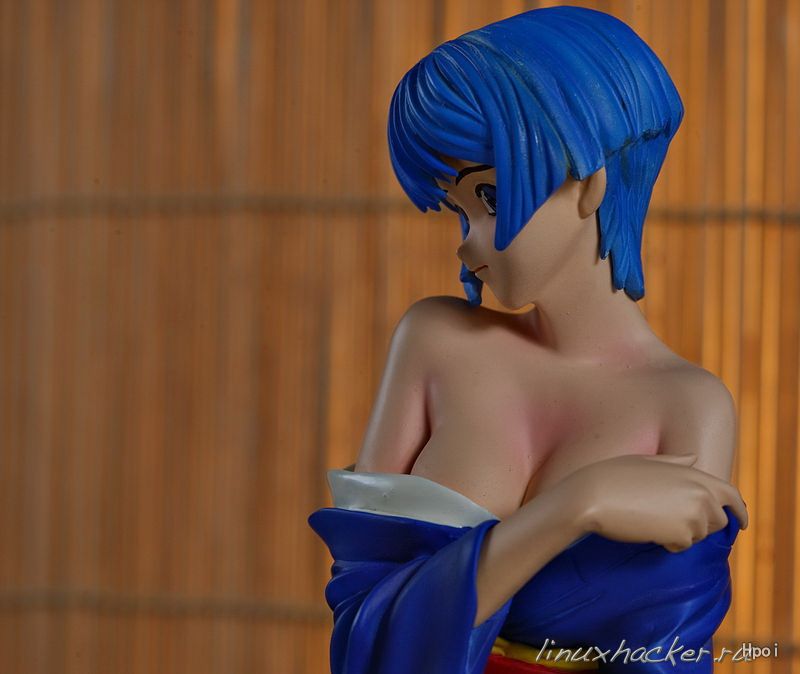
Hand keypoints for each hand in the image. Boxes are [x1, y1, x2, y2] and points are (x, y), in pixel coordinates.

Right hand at [558, 454, 747, 551]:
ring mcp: (693, 513)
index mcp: (692, 472)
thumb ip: (674, 462)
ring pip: (699, 534)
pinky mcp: (681, 532)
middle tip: (672, 524)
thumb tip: (694, 458)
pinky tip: (646, 529)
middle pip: (719, 519)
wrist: (592, 496)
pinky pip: (682, 545)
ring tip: (651, 520)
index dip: (738, 510)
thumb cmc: (612, 476)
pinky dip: (667, 543)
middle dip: (702, 525)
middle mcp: (699, 492)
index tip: (740, 522)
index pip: (730, 493)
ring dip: (681, 533)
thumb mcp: (645, 462)